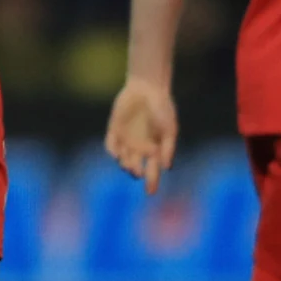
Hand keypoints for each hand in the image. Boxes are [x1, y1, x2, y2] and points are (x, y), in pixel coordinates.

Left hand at [105, 78, 179, 193]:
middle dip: (136, 172)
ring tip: (130, 164)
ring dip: (125, 164)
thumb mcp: (170, 129)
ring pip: (122, 160)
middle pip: (135, 168)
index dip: (152, 183)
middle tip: (138, 171)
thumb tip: (167, 168)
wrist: (147, 88)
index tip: (150, 193)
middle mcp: (139, 148)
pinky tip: (117, 154)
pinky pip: (111, 146)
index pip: (153, 171)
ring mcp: (126, 140)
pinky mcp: (115, 130)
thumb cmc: (162, 108)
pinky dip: (113, 151)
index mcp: (154, 150)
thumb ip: (168, 148)